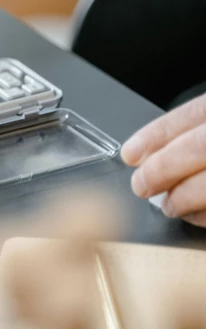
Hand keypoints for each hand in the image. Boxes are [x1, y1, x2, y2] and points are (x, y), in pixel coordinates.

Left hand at [122, 94, 205, 225]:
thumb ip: (194, 135)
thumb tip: (151, 157)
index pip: (193, 113)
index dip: (157, 134)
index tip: (130, 153)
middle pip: (201, 146)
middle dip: (164, 167)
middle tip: (140, 186)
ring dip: (185, 196)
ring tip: (169, 206)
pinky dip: (205, 213)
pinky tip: (193, 215)